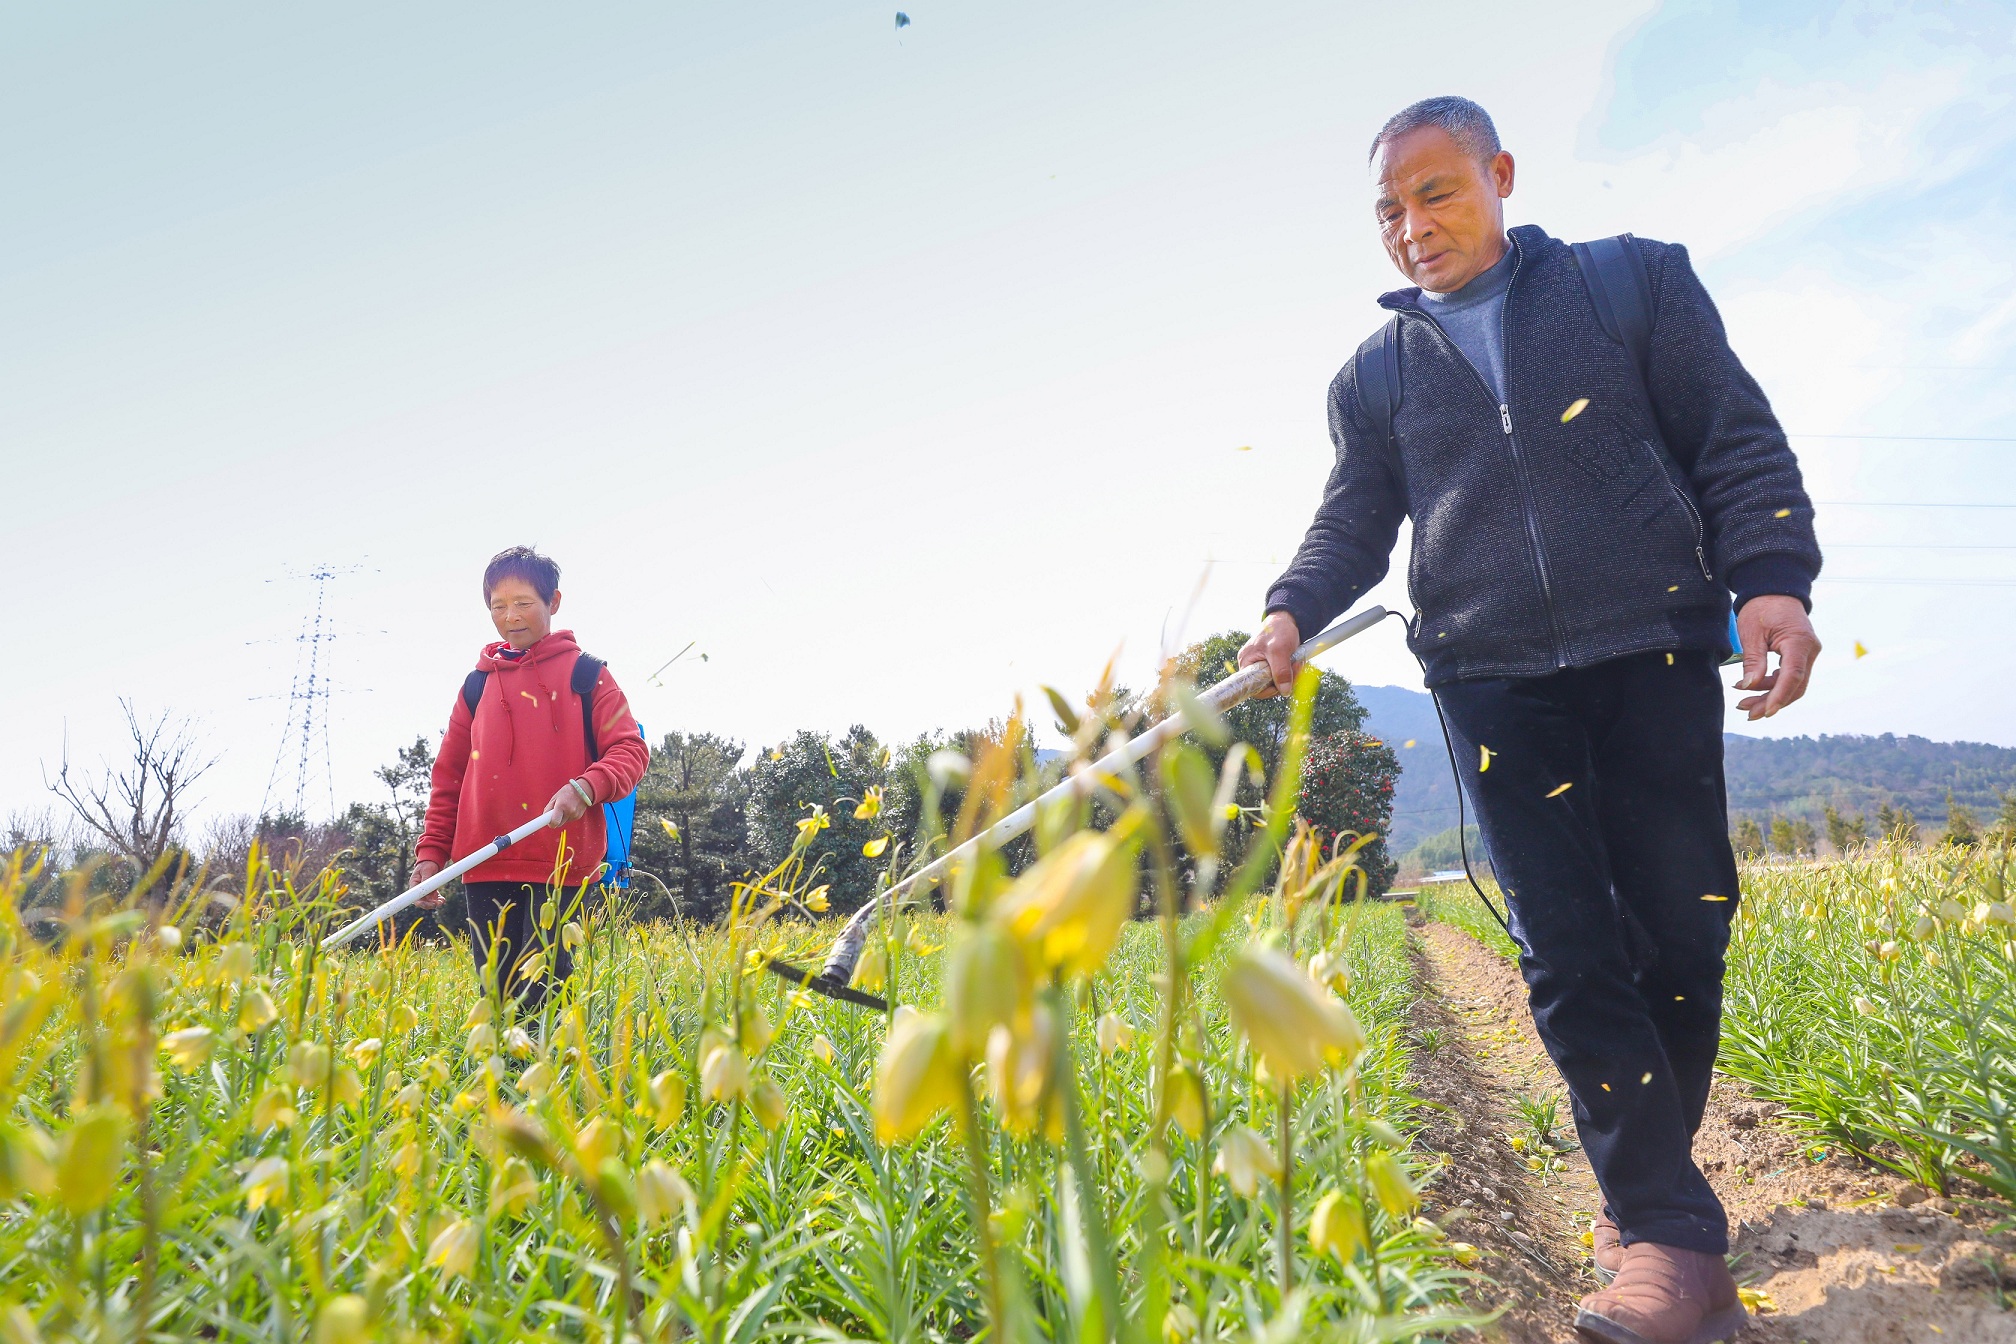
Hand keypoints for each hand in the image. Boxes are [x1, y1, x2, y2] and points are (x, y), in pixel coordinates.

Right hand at [411, 860, 444, 909]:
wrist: (432, 861)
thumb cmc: (427, 865)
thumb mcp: (427, 870)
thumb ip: (426, 879)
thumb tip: (427, 890)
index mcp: (414, 884)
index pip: (414, 897)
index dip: (421, 903)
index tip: (428, 904)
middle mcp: (419, 889)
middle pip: (422, 901)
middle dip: (429, 905)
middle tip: (437, 904)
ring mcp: (425, 891)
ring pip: (429, 901)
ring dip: (435, 903)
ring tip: (441, 902)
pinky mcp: (431, 891)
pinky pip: (435, 898)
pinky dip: (439, 900)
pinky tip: (443, 900)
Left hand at [546, 779, 592, 825]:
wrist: (584, 790)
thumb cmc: (567, 792)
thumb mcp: (555, 797)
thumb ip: (549, 808)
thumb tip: (544, 818)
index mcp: (561, 806)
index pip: (554, 821)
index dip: (550, 824)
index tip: (548, 823)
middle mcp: (569, 811)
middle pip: (558, 824)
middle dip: (555, 820)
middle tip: (555, 813)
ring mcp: (574, 815)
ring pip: (564, 822)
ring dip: (562, 817)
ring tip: (565, 807)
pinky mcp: (578, 817)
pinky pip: (569, 820)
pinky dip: (568, 816)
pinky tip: (570, 808)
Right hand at [1237, 611, 1301, 698]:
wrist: (1288, 620)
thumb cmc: (1279, 630)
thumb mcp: (1279, 650)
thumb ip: (1281, 671)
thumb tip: (1284, 691)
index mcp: (1246, 662)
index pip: (1252, 687)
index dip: (1267, 691)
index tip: (1282, 685)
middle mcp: (1252, 666)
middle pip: (1266, 686)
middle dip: (1284, 680)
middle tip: (1296, 667)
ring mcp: (1263, 666)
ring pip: (1277, 682)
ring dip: (1291, 675)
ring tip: (1297, 661)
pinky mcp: (1273, 665)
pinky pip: (1282, 676)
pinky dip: (1292, 672)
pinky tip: (1296, 661)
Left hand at [1734, 595, 1820, 720]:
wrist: (1775, 591)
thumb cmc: (1761, 607)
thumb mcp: (1751, 632)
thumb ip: (1753, 660)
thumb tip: (1750, 686)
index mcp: (1798, 642)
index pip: (1792, 676)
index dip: (1779, 696)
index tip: (1766, 712)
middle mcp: (1809, 650)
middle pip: (1794, 685)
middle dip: (1771, 702)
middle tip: (1748, 713)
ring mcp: (1808, 654)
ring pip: (1793, 684)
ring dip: (1770, 696)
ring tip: (1744, 703)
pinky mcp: (1801, 656)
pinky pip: (1790, 677)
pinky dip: (1773, 685)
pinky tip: (1752, 689)